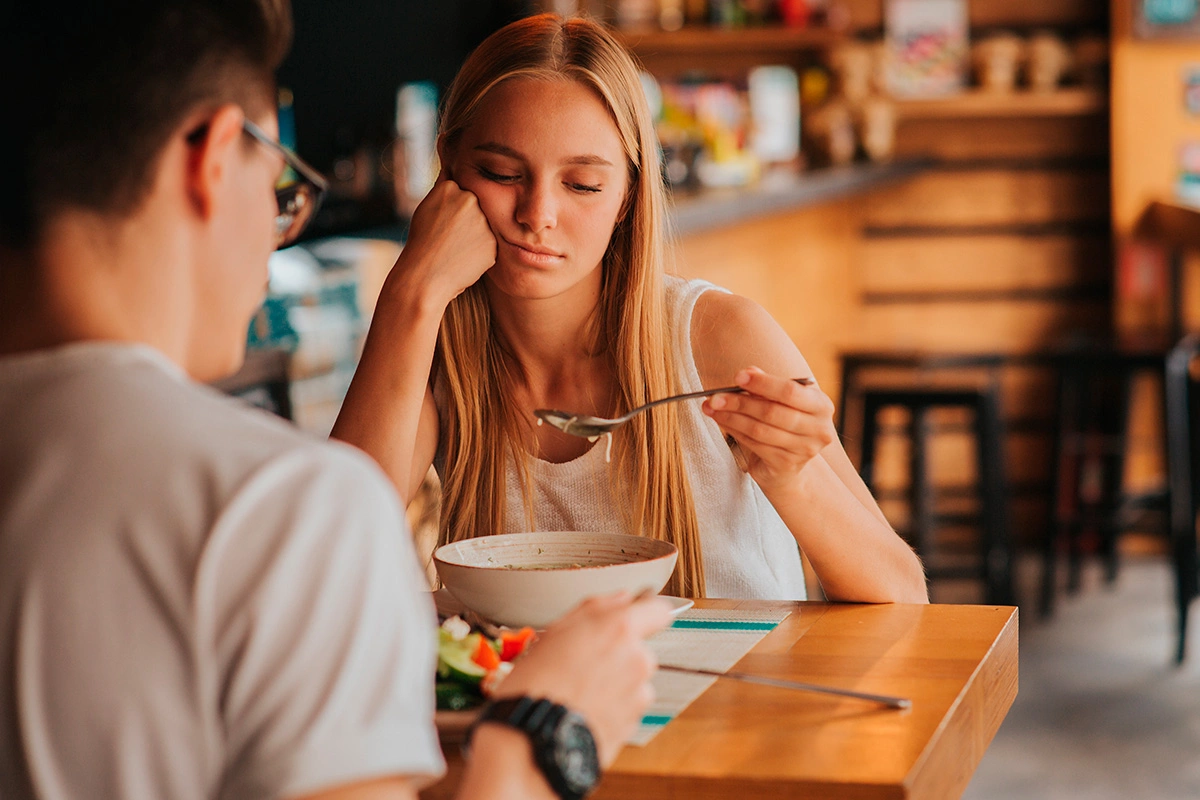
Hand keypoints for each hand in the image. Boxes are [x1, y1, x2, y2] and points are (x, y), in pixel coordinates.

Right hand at [390, 174, 495, 306]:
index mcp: (451, 188)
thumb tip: (452, 160)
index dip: (450, 210)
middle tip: (449, 238)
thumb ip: (445, 188)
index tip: (442, 222)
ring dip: (474, 236)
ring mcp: (483, 222)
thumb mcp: (427, 206)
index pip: (460, 192)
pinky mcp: (493, 243)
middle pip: (475, 207)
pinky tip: (464, 259)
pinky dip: (479, 252)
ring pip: (484, 226)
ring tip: (454, 249)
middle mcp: (470, 200)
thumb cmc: (421, 243)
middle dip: (466, 221)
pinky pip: (489, 244)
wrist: (424, 278)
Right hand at [491, 592, 672, 765]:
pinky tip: (583, 711)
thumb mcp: (554, 632)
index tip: (638, 616)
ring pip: (632, 681)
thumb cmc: (535, 686)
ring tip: (578, 694)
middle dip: (618, 656)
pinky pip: (626, 709)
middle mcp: (637, 659)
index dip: (647, 612)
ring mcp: (638, 694)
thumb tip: (621, 598)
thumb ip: (595, 609)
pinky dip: (611, 710)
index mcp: (619, 629)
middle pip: (639, 650)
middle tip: (581, 666)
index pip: (658, 609)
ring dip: (614, 685)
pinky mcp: (634, 724)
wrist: (531, 742)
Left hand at [702, 366, 835, 490]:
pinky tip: (722, 422)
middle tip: (714, 397)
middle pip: (772, 412)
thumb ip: (767, 384)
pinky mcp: (786, 464)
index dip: (763, 383)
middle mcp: (818, 429)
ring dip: (731, 417)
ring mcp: (803, 450)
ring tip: (711, 408)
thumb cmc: (784, 422)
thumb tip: (748, 372)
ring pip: (759, 429)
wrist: (789, 464)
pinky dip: (734, 431)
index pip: (790, 391)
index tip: (737, 377)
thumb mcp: (781, 400)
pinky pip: (754, 444)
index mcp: (821, 405)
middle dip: (740, 402)